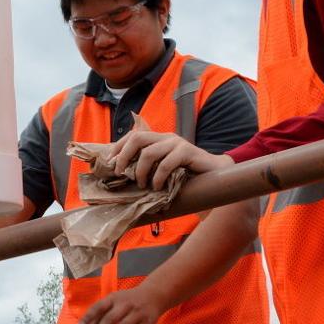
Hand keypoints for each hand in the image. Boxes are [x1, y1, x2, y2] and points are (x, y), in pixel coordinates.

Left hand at [77, 282, 172, 323]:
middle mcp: (125, 305)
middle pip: (110, 319)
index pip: (99, 307)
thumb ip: (100, 315)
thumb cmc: (127, 300)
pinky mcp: (147, 323)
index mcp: (113, 299)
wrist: (154, 295)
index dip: (89, 317)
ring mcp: (137, 314)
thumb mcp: (113, 303)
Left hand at [107, 130, 232, 187]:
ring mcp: (177, 143)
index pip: (133, 135)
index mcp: (159, 139)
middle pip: (138, 138)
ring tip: (142, 185)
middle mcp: (166, 137)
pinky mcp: (187, 152)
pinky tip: (157, 187)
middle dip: (124, 155)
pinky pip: (166, 163)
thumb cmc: (186, 175)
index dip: (118, 146)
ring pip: (149, 152)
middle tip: (120, 173)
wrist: (214, 175)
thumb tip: (123, 175)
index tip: (109, 162)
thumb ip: (149, 166)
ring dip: (140, 171)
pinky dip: (158, 177)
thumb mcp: (163, 169)